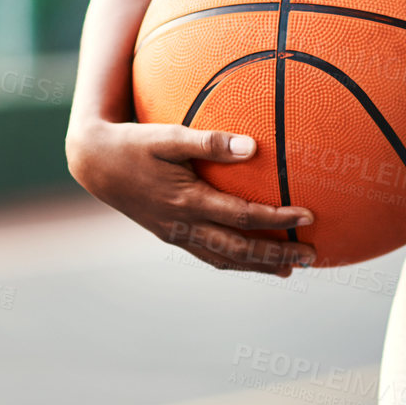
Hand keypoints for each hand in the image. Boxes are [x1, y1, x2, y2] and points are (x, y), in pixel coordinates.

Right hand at [66, 119, 315, 276]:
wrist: (94, 164)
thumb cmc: (133, 142)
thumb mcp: (169, 136)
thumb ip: (210, 142)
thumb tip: (253, 146)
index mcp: (187, 201)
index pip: (242, 217)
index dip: (277, 220)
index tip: (308, 216)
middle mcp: (183, 225)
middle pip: (239, 250)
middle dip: (277, 255)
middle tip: (312, 256)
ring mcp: (176, 234)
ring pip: (224, 259)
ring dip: (259, 265)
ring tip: (290, 268)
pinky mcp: (171, 234)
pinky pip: (209, 254)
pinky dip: (234, 260)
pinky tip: (251, 257)